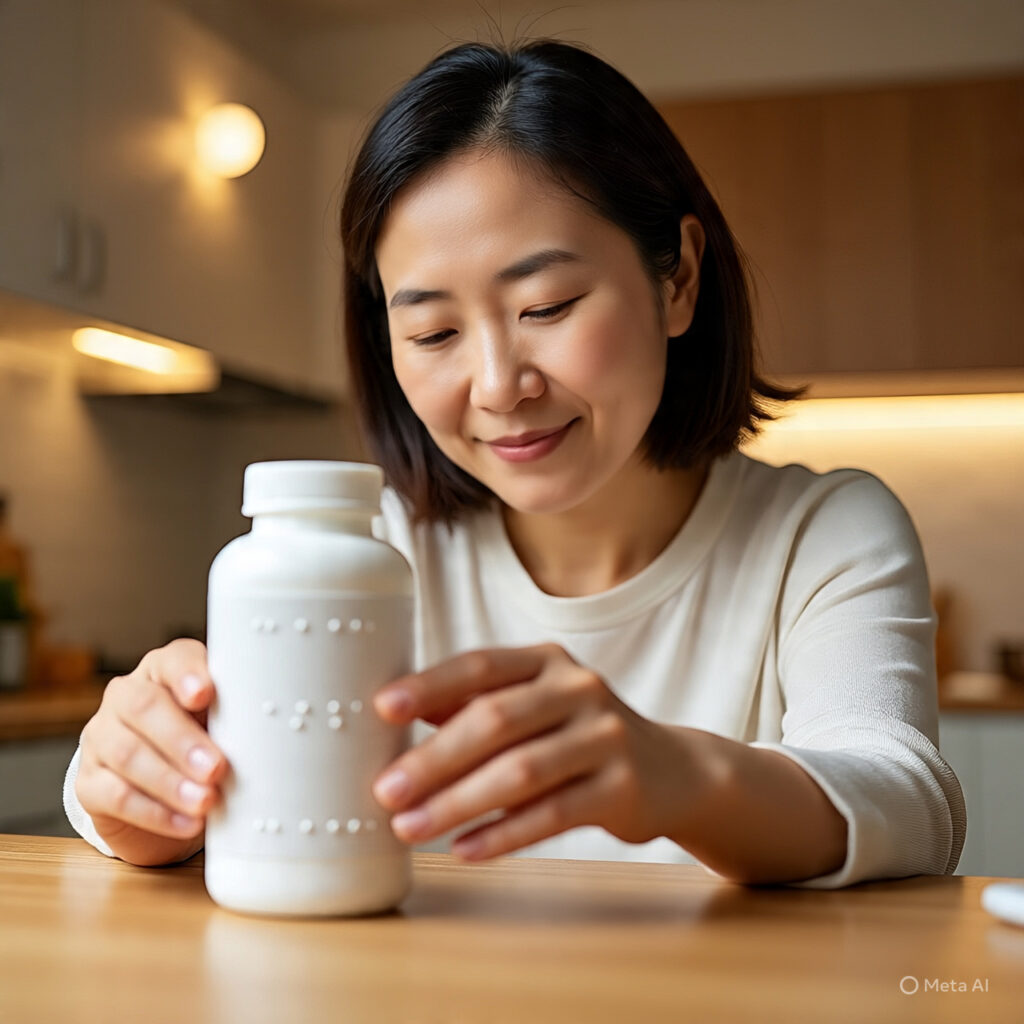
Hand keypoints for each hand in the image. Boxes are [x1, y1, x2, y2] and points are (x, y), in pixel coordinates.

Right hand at [75, 638, 227, 865]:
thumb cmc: (207, 744)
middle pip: (145, 707)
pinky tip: (186, 823)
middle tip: (217, 768)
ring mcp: (101, 737)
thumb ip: (240, 716)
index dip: (188, 674)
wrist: (165, 795)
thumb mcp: (224, 724)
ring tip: (207, 802)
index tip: (206, 695)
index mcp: (164, 671)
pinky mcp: (88, 782)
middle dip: (183, 740)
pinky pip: (116, 796)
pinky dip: (156, 812)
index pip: (174, 659)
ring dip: (171, 782)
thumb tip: (279, 730)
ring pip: (128, 753)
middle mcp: (126, 696)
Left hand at [371, 643, 690, 860]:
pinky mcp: (624, 788)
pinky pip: (554, 814)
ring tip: (410, 828)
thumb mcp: (536, 705)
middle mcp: (579, 689)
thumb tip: (399, 709)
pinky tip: (465, 850)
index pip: (481, 665)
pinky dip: (504, 834)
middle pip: (496, 720)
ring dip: (458, 802)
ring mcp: (606, 736)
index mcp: (547, 660)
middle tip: (386, 791)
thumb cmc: (581, 734)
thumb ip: (478, 703)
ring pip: (521, 771)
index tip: (381, 709)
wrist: (674, 770)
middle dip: (434, 758)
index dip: (430, 685)